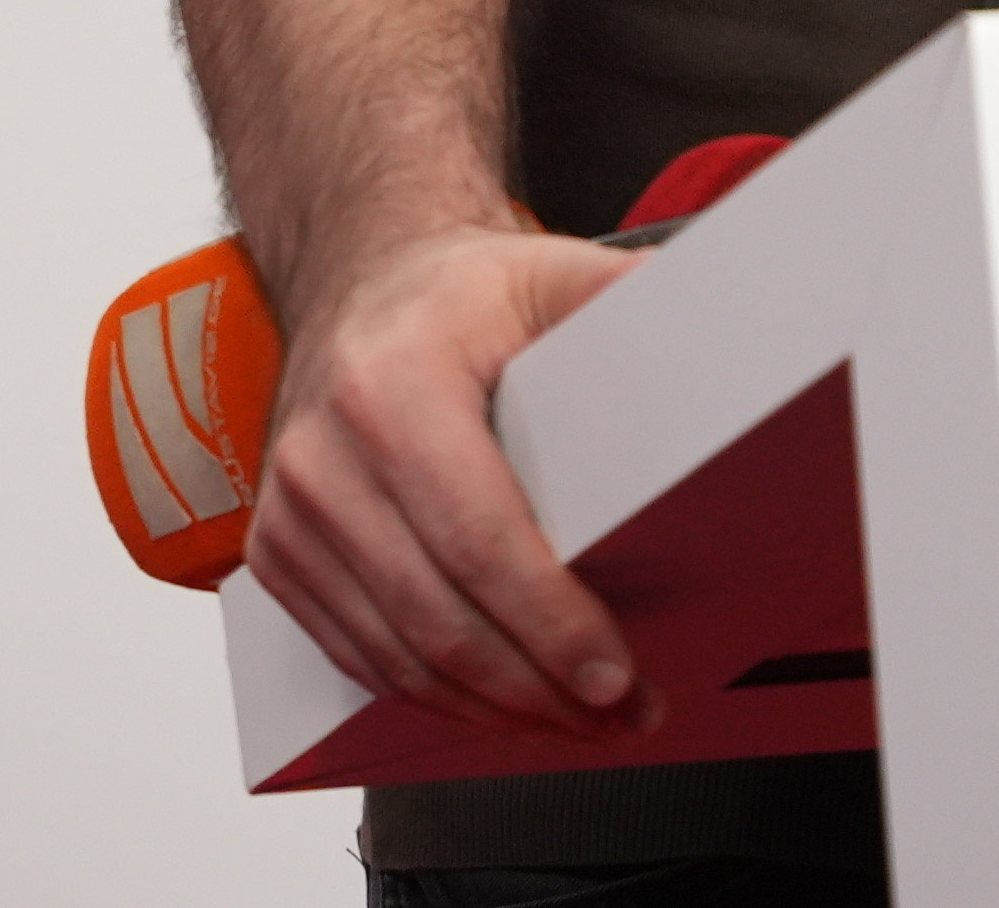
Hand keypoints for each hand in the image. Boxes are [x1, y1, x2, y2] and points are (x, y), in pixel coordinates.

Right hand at [243, 221, 658, 738]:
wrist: (355, 287)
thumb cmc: (456, 297)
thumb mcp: (545, 274)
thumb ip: (623, 299)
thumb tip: (717, 322)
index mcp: (391, 390)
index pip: (478, 537)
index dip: (549, 621)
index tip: (613, 673)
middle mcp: (325, 460)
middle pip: (439, 617)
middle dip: (538, 687)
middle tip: (622, 716)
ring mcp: (291, 518)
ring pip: (398, 657)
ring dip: (496, 710)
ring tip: (582, 724)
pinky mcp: (281, 558)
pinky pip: (361, 656)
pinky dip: (437, 698)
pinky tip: (503, 707)